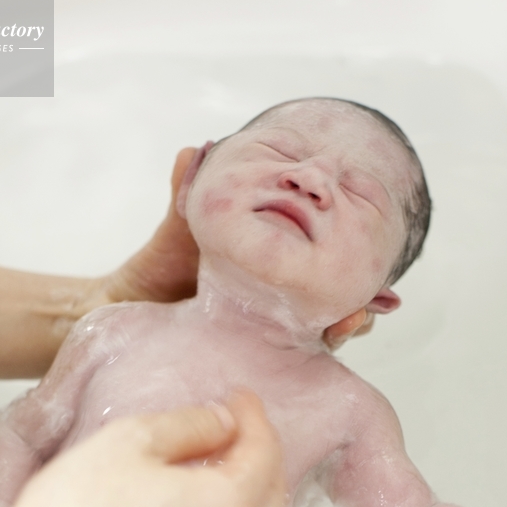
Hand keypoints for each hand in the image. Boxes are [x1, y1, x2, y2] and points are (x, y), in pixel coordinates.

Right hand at [7, 390, 286, 506]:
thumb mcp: (131, 441)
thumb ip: (191, 425)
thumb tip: (221, 423)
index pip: (265, 451)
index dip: (254, 416)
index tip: (238, 398)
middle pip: (273, 492)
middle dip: (259, 453)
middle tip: (232, 426)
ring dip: (247, 490)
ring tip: (213, 461)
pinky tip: (197, 505)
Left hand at [88, 147, 375, 351]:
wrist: (133, 307)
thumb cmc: (163, 264)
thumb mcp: (182, 227)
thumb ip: (188, 193)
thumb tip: (191, 150)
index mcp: (278, 267)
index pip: (328, 268)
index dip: (357, 268)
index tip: (374, 264)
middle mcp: (282, 302)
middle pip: (335, 305)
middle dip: (358, 306)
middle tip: (364, 306)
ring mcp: (271, 331)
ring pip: (319, 334)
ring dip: (339, 329)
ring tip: (348, 322)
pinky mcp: (256, 354)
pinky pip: (288, 357)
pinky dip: (307, 351)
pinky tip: (320, 342)